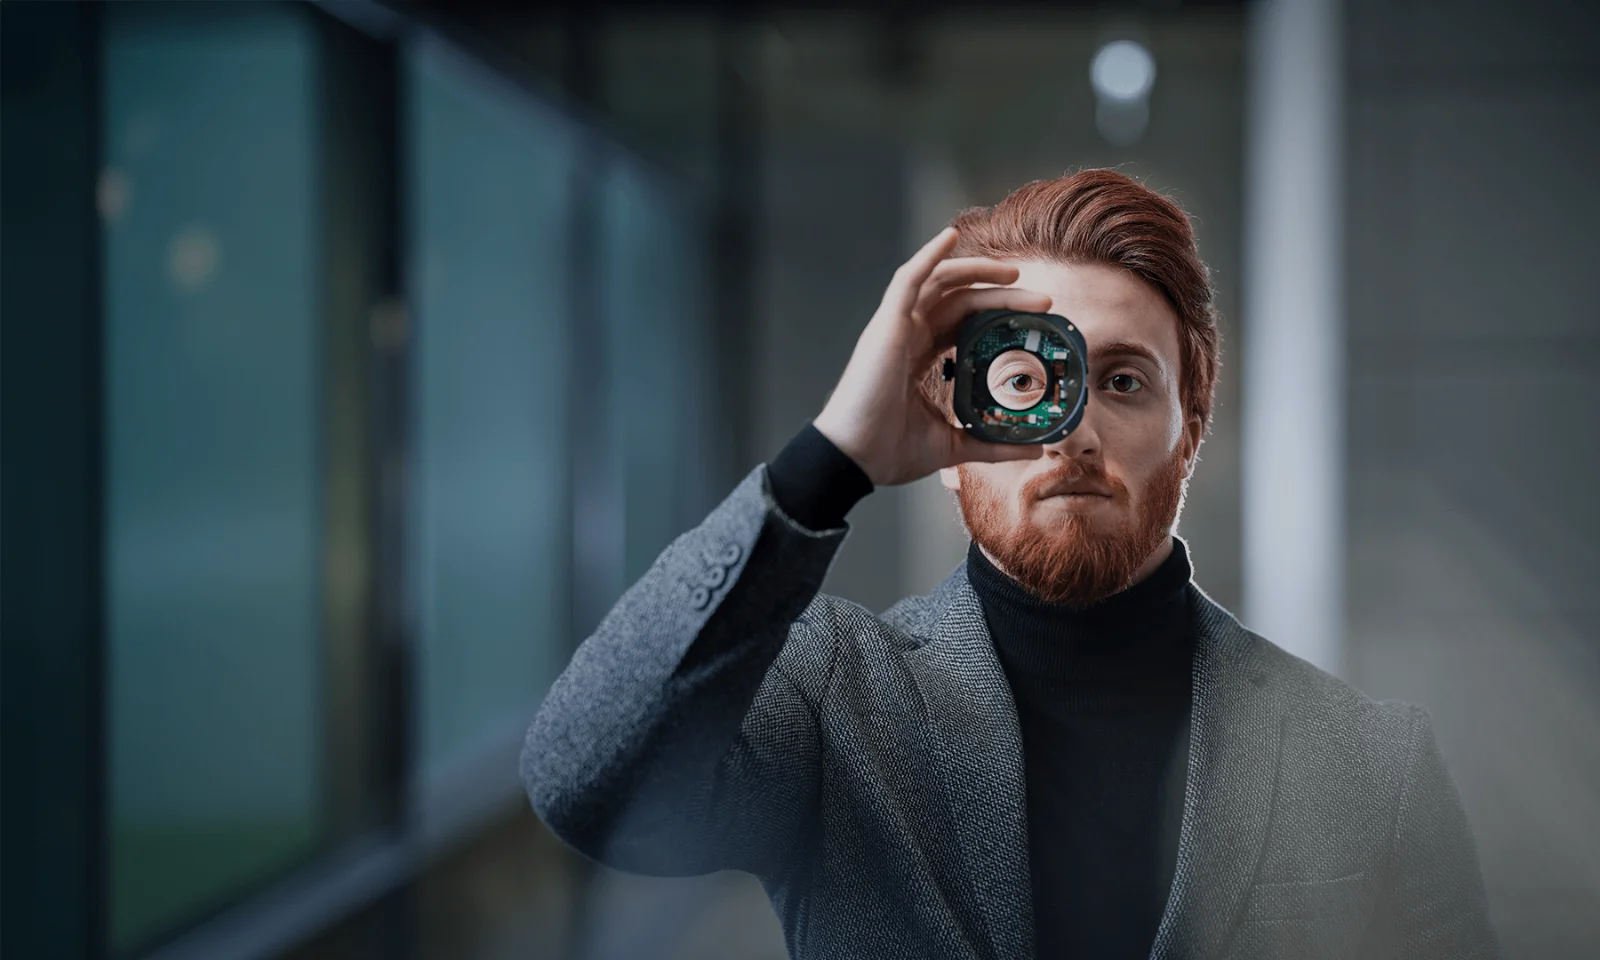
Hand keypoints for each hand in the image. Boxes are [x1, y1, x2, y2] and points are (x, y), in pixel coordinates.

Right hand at [813, 227, 1049, 485]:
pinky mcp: (886, 325)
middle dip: (1002, 295)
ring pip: (940, 282)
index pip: (964, 323)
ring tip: (1015, 273)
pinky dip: (928, 255)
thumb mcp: (954, 444)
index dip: (997, 315)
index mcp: (919, 358)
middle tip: (1042, 301)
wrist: (855, 459)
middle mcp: (909, 336)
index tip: (1035, 320)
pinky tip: (949, 237)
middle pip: (961, 300)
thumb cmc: (889, 451)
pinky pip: (908, 279)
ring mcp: (896, 328)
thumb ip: (991, 443)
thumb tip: (1036, 450)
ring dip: (977, 270)